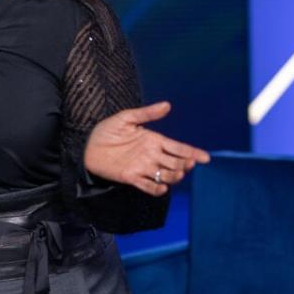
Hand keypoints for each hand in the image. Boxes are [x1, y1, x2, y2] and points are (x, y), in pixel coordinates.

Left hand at [83, 101, 210, 196]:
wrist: (88, 147)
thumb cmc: (107, 131)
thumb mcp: (125, 118)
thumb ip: (146, 114)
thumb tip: (167, 105)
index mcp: (154, 140)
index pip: (178, 148)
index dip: (192, 153)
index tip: (206, 158)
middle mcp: (152, 155)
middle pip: (176, 163)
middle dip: (185, 164)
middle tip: (188, 163)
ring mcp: (143, 167)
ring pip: (166, 175)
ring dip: (174, 176)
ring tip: (177, 173)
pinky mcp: (132, 177)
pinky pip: (148, 186)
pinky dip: (156, 188)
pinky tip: (162, 187)